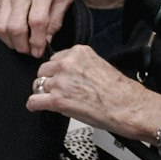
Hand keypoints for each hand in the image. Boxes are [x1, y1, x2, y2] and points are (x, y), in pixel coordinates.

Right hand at [0, 0, 76, 57]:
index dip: (37, 41)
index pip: (37, 21)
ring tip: (21, 44)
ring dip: (10, 42)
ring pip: (0, 27)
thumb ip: (56, 20)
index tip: (39, 52)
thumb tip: (44, 41)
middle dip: (22, 46)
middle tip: (30, 51)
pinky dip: (0, 33)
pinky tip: (11, 34)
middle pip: (15, 27)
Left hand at [27, 44, 155, 136]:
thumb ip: (80, 64)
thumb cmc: (118, 90)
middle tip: (59, 90)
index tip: (61, 77)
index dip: (57, 70)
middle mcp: (67, 64)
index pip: (56, 57)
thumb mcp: (99, 64)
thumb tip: (67, 71)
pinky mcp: (57, 100)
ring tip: (54, 100)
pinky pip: (34, 101)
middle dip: (49, 80)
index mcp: (78, 52)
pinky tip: (38, 107)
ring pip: (38, 84)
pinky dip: (34, 105)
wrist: (126, 106)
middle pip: (44, 70)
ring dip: (44, 93)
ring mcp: (60, 82)